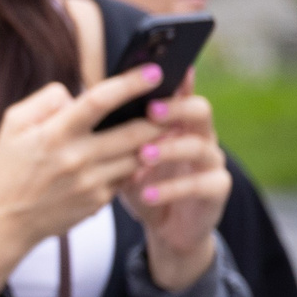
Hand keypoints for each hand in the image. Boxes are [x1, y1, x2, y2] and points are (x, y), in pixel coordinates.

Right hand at [0, 64, 161, 291]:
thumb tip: (78, 94)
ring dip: (155, 141)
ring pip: (138, 156)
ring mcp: (91, 182)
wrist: (8, 219)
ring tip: (166, 127)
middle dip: (160, 116)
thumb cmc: (12, 165)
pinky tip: (139, 154)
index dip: (130, 84)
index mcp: (55, 133)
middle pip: (134, 132)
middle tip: (176, 103)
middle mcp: (76, 158)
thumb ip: (46, 100)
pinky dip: (136, 163)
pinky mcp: (99, 201)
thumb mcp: (13, 124)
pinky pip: (128, 176)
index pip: (99, 101)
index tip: (154, 72)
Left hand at [121, 75, 231, 290]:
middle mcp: (200, 135)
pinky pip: (202, 184)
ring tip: (143, 155)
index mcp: (178, 121)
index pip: (180, 92)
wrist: (165, 226)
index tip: (155, 71)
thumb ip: (114, 132)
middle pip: (200, 110)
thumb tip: (79, 104)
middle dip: (176, 108)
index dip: (174, 79)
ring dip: (170, 149)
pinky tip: (148, 193)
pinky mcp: (217, 189)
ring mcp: (211, 162)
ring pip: (200, 147)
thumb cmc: (141, 182)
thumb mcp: (124, 156)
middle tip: (150, 111)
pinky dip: (173, 188)